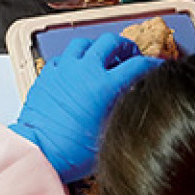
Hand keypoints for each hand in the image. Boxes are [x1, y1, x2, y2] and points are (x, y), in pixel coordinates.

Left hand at [11, 35, 164, 184]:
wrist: (39, 152)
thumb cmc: (70, 151)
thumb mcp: (109, 132)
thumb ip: (122, 109)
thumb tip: (131, 99)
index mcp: (104, 86)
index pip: (137, 65)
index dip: (152, 64)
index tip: (155, 67)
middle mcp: (84, 71)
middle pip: (110, 42)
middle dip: (125, 46)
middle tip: (130, 55)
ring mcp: (63, 70)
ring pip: (83, 43)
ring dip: (96, 47)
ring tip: (101, 56)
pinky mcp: (46, 76)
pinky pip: (62, 58)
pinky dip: (72, 60)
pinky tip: (75, 70)